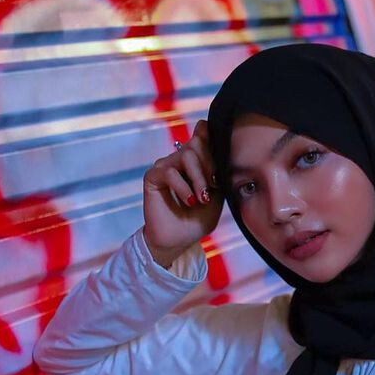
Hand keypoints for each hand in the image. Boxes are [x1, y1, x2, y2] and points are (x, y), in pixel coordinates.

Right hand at [142, 120, 222, 266]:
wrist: (180, 240)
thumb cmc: (199, 218)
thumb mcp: (218, 194)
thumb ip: (219, 171)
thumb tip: (222, 149)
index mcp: (195, 160)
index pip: (202, 134)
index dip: (212, 141)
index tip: (219, 168)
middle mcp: (178, 159)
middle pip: (197, 143)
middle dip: (210, 166)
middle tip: (213, 187)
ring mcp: (165, 166)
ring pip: (186, 155)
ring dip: (198, 178)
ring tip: (202, 198)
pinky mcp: (152, 177)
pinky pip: (170, 172)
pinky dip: (183, 187)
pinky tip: (190, 201)